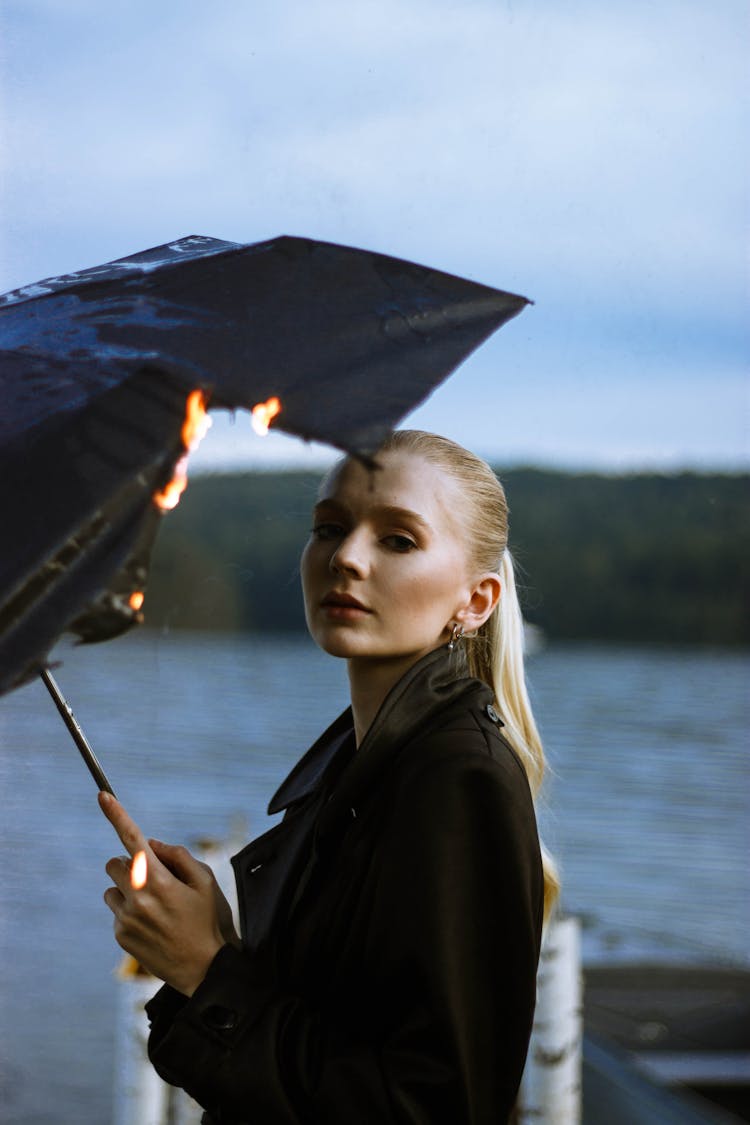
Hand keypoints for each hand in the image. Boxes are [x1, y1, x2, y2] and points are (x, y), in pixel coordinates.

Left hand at [99, 792, 235, 995]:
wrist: (205, 970)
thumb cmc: (210, 920)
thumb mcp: (206, 881)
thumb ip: (178, 855)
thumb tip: (152, 844)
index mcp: (159, 880)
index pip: (133, 839)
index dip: (117, 815)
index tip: (102, 796)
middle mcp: (137, 898)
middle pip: (115, 864)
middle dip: (130, 864)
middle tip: (156, 878)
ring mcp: (126, 919)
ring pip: (113, 889)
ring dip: (129, 890)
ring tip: (158, 908)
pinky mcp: (121, 937)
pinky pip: (117, 912)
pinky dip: (131, 913)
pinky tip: (154, 926)